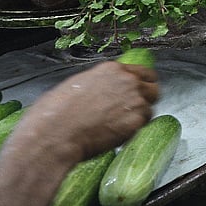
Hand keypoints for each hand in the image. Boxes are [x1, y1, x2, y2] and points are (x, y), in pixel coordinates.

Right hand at [13, 61, 158, 165]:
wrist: (53, 135)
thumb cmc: (54, 114)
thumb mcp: (76, 85)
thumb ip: (99, 84)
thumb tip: (103, 90)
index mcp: (112, 70)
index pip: (143, 72)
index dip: (141, 84)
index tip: (139, 92)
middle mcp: (128, 81)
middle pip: (152, 88)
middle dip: (146, 99)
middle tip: (133, 111)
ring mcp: (135, 100)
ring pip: (148, 108)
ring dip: (138, 117)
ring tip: (118, 126)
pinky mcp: (136, 121)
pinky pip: (142, 125)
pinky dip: (133, 131)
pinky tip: (115, 134)